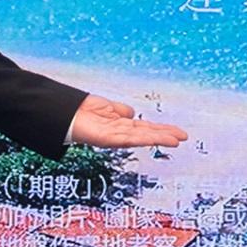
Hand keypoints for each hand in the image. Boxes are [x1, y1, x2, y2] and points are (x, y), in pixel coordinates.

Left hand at [68, 94, 188, 149]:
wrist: (62, 114)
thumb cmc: (80, 111)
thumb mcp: (107, 107)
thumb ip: (120, 111)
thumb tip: (132, 113)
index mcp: (120, 125)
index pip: (145, 128)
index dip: (161, 129)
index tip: (176, 132)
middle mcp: (119, 132)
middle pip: (146, 133)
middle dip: (165, 135)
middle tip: (183, 137)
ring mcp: (114, 136)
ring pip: (141, 137)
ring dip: (159, 138)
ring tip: (176, 140)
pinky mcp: (107, 139)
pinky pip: (128, 138)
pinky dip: (142, 138)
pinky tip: (154, 138)